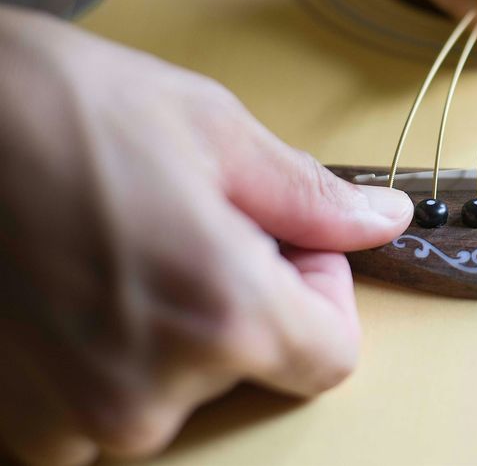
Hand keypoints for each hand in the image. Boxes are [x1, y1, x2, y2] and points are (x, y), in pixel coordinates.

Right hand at [0, 9, 412, 463]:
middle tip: (179, 221)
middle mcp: (151, 395)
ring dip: (164, 328)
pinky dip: (99, 354)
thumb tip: (384, 221)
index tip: (278, 242)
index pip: (331, 357)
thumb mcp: (212, 131)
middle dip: (237, 298)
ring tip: (113, 244)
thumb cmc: (60, 108)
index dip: (318, 294)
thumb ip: (312, 199)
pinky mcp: (15, 424)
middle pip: (248, 367)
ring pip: (171, 389)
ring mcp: (72, 420)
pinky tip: (67, 283)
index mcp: (224, 318)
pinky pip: (97, 405)